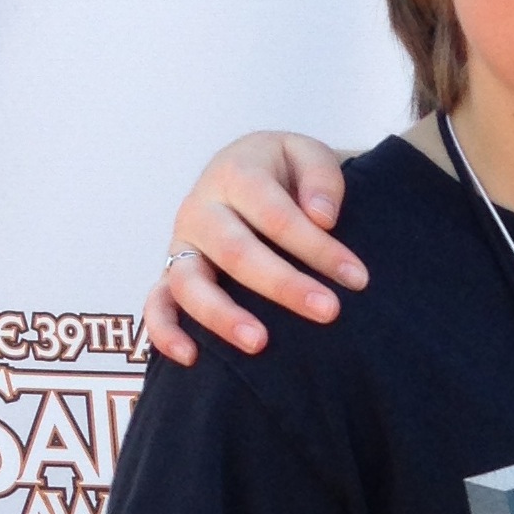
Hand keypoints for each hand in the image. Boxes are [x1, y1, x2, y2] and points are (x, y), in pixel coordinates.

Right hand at [145, 132, 364, 363]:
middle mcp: (201, 210)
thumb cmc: (285, 172)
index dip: (318, 247)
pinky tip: (191, 357)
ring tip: (260, 343)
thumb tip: (322, 216)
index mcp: (235, 174)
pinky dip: (164, 332)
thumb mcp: (309, 155)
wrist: (250, 172)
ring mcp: (182, 245)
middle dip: (283, 285)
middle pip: (236, 251)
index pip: (276, 214)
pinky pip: (156, 305)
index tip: (358, 278)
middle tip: (328, 311)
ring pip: (189, 282)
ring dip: (223, 315)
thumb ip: (321, 178)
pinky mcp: (172, 274)